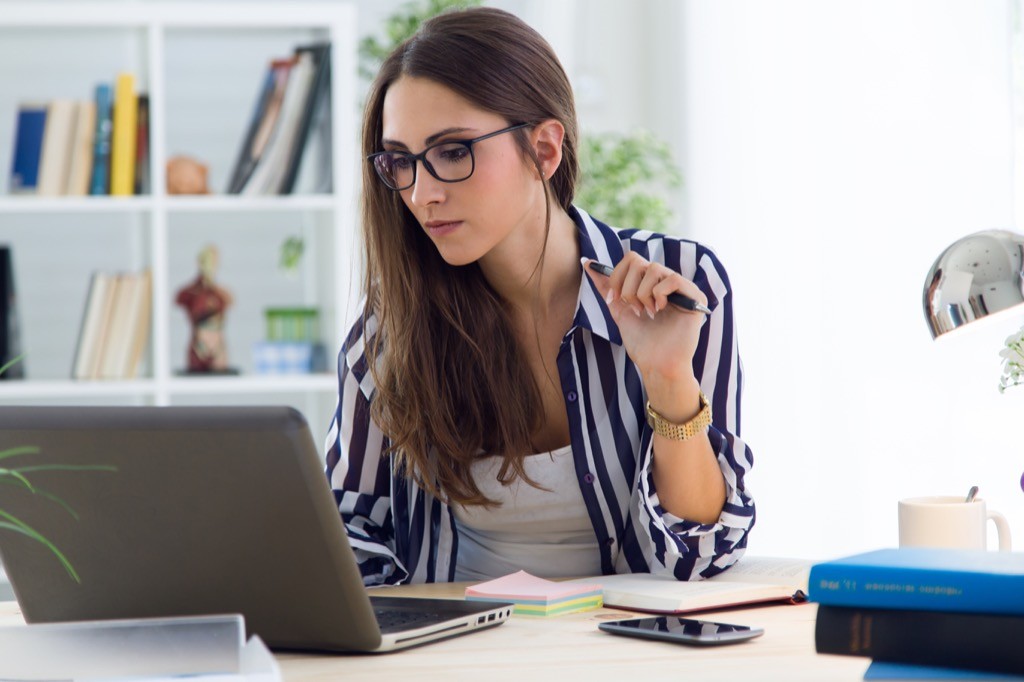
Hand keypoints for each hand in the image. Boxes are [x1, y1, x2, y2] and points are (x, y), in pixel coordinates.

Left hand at [583, 253, 706, 391]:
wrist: (656, 364)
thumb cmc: (642, 343)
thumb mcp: (619, 310)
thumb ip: (607, 287)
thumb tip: (588, 264)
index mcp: (652, 283)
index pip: (632, 259)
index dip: (617, 276)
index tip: (615, 300)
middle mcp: (667, 282)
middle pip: (638, 261)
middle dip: (627, 288)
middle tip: (634, 309)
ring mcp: (682, 288)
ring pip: (654, 268)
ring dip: (642, 294)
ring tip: (648, 313)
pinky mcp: (695, 296)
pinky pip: (673, 279)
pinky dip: (659, 294)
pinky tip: (660, 311)